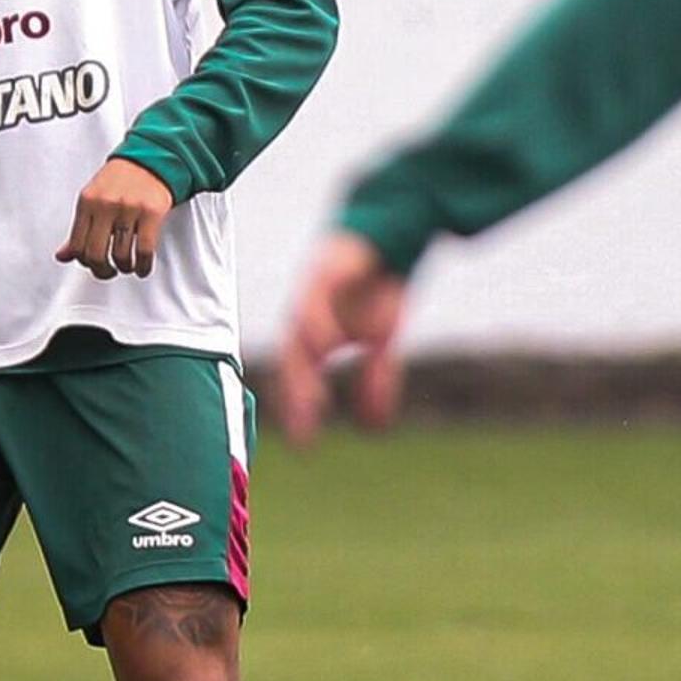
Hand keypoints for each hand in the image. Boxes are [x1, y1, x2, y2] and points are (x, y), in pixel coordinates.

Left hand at [56, 159, 174, 281]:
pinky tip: (142, 267)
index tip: (93, 265)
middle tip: (108, 272)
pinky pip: (144, 251)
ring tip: (127, 266)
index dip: (84, 262)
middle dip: (102, 271)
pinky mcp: (151, 213)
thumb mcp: (92, 199)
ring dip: (124, 268)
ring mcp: (129, 209)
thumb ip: (78, 229)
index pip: (77, 245)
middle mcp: (106, 205)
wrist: (150, 158)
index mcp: (87, 202)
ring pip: (121, 256)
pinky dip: (143, 266)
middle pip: (96, 254)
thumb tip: (63, 256)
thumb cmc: (119, 180)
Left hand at [276, 230, 410, 443]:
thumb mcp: (381, 340)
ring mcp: (311, 295)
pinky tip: (324, 345)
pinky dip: (316, 324)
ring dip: (302, 369)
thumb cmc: (377, 287)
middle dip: (295, 398)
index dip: (298, 408)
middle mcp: (306, 318)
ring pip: (298, 335)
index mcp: (314, 334)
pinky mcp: (323, 272)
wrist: (389, 236)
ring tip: (310, 402)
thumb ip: (376, 379)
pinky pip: (313, 300)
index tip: (303, 444)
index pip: (298, 376)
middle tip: (301, 433)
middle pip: (292, 362)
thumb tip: (374, 426)